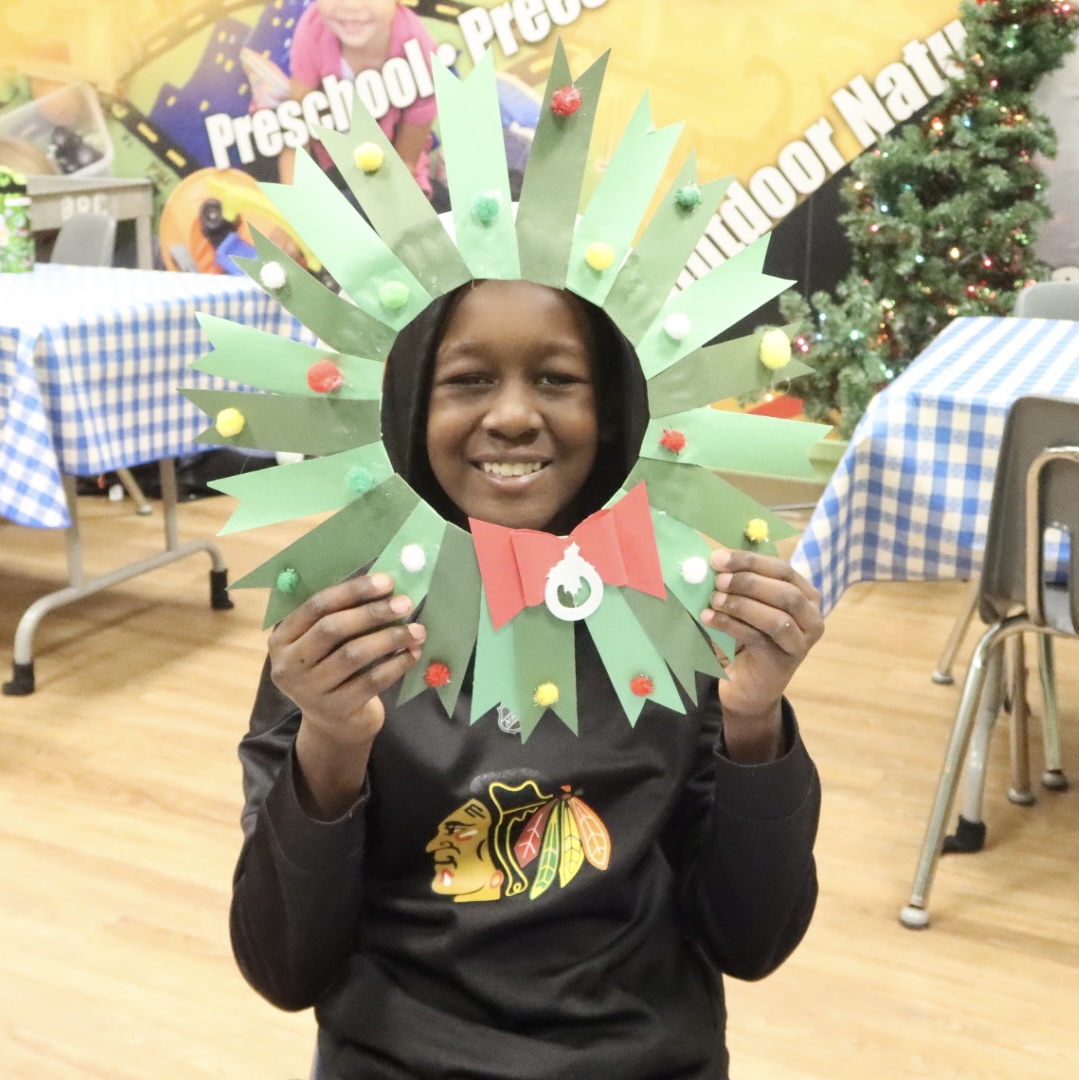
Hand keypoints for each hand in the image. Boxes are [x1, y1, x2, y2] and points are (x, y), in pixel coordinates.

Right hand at [268, 573, 425, 815]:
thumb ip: (341, 615)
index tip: (386, 581)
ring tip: (417, 630)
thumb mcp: (323, 644)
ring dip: (390, 638)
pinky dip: (396, 665)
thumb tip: (383, 584)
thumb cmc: (332, 670)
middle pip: (332, 629)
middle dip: (373, 613)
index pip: (316, 606)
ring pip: (353, 655)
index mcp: (282, 639)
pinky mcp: (335, 710)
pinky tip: (412, 654)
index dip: (352, 591)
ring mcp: (309, 691)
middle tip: (405, 603)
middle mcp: (288, 665)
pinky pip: (371, 681)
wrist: (334, 724)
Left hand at [701, 548, 822, 760]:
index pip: (782, 569)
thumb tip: (713, 561)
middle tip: (718, 580)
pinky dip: (731, 624)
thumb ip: (736, 584)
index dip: (749, 561)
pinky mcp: (786, 661)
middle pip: (785, 591)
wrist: (745, 686)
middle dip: (748, 582)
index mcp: (805, 595)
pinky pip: (759, 637)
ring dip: (741, 604)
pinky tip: (709, 618)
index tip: (718, 558)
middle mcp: (812, 617)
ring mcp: (802, 642)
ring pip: (776, 617)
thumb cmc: (743, 639)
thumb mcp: (743, 606)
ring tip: (713, 600)